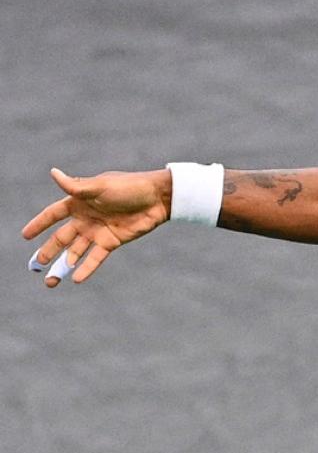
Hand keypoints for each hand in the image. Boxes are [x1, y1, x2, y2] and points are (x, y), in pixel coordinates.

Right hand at [22, 168, 171, 286]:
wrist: (158, 198)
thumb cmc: (129, 187)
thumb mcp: (101, 186)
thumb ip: (76, 186)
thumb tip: (53, 172)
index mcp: (79, 202)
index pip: (53, 214)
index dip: (39, 224)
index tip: (25, 236)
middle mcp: (85, 218)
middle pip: (61, 237)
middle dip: (48, 251)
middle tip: (36, 265)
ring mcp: (98, 231)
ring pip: (76, 251)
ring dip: (64, 265)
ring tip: (51, 280)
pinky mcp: (112, 241)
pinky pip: (96, 257)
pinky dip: (86, 268)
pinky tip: (76, 279)